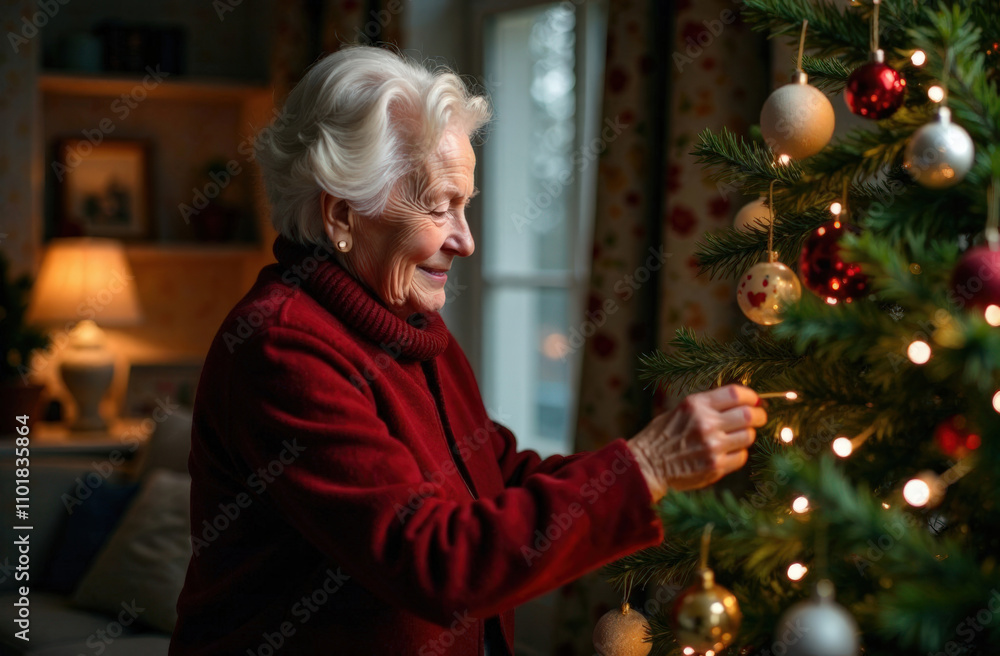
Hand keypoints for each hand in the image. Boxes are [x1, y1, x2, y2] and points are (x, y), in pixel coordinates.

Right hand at [627, 384, 765, 502]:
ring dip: (747, 435)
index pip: (736, 393)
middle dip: (759, 416)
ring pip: (749, 436)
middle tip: (758, 418)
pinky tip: (726, 453)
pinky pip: (741, 457)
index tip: (756, 401)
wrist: (646, 465)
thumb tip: (740, 402)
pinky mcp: (715, 467)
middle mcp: (706, 423)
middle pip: (749, 415)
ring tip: (736, 437)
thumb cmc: (662, 436)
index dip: (752, 396)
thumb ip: (708, 406)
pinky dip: (738, 454)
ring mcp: (712, 446)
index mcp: (696, 404)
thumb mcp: (681, 410)